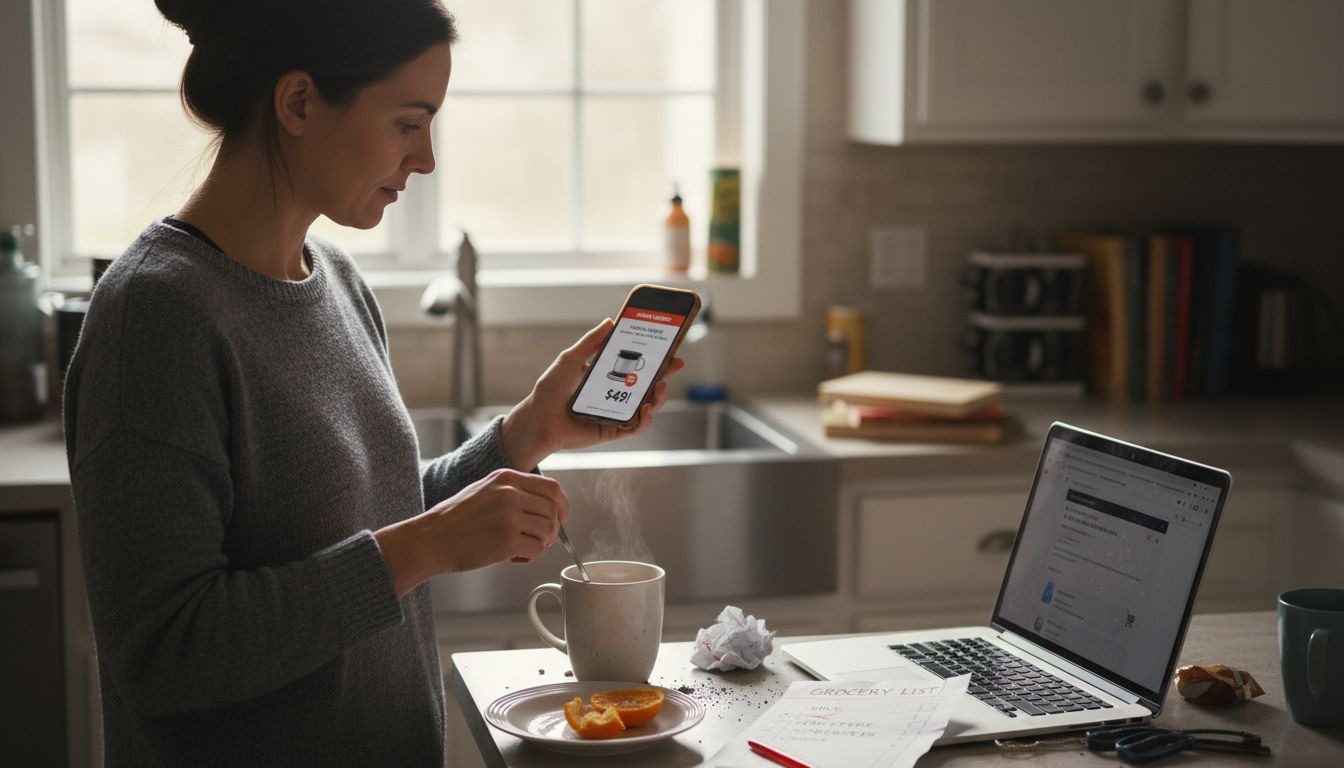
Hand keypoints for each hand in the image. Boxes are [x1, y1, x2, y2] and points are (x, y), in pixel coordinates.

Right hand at [375, 468, 567, 596]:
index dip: (562, 505)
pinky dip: (530, 557)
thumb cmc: (455, 520)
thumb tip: (547, 506)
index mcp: (506, 478)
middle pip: (553, 511)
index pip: (551, 488)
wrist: (430, 539)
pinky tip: (514, 558)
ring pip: (548, 531)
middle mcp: (510, 494)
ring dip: (540, 544)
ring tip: (521, 549)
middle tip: (537, 540)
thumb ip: (514, 491)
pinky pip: (537, 550)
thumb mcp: (485, 490)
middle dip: (552, 529)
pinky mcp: (506, 541)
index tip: (561, 518)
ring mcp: (509, 517)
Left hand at [500, 319, 685, 469]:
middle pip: (647, 385)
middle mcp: (615, 395)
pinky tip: (647, 408)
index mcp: (607, 377)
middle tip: (676, 363)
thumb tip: (610, 321)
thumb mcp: (571, 359)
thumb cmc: (550, 390)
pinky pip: (636, 426)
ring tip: (661, 387)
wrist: (538, 419)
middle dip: (665, 374)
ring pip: (647, 406)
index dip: (653, 357)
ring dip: (659, 397)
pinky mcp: (613, 431)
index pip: (635, 365)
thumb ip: (590, 342)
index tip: (668, 346)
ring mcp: (616, 413)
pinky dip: (646, 418)